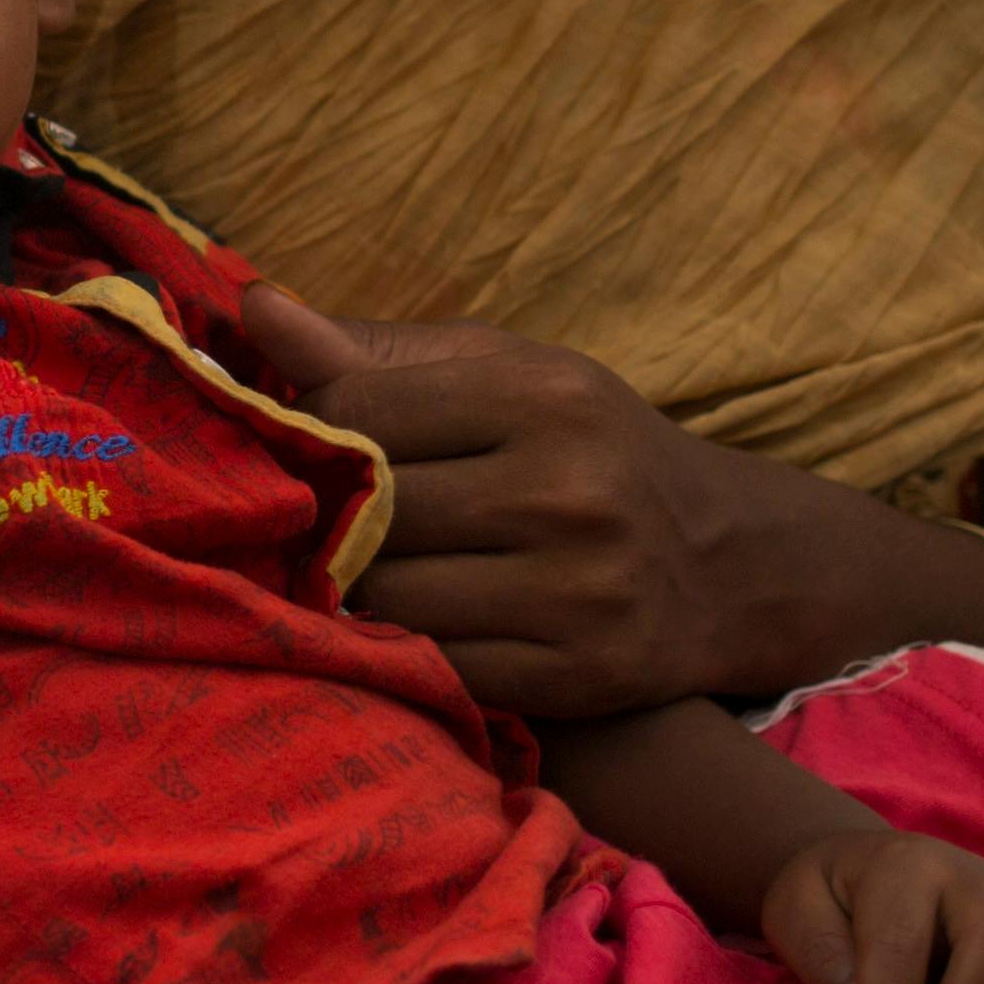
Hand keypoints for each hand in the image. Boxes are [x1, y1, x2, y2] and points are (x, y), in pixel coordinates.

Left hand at [238, 286, 812, 714]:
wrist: (728, 563)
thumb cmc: (589, 449)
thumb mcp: (508, 376)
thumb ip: (380, 352)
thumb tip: (255, 307)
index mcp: (544, 397)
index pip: (360, 408)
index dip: (312, 433)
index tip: (308, 448)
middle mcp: (568, 490)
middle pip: (371, 511)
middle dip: (334, 518)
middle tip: (327, 521)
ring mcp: (579, 591)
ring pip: (391, 596)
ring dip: (363, 589)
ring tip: (375, 569)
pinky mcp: (579, 675)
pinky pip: (438, 663)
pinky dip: (412, 646)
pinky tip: (421, 621)